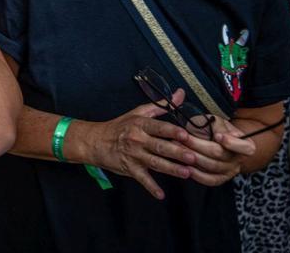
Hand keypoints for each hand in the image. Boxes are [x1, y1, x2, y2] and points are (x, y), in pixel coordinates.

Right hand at [79, 91, 197, 199]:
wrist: (96, 141)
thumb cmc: (120, 126)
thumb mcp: (138, 113)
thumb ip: (161, 106)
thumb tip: (180, 94)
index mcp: (140, 124)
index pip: (158, 127)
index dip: (172, 131)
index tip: (185, 135)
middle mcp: (137, 139)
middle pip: (160, 146)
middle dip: (177, 152)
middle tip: (193, 157)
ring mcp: (133, 155)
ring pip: (155, 163)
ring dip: (171, 169)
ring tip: (187, 173)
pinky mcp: (129, 168)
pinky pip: (142, 179)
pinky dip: (151, 187)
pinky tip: (161, 195)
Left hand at [180, 115, 256, 186]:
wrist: (215, 139)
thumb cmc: (216, 128)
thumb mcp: (219, 121)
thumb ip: (218, 126)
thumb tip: (217, 134)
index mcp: (246, 145)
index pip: (244, 147)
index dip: (231, 143)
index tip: (218, 136)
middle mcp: (239, 160)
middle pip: (219, 154)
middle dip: (198, 145)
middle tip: (183, 137)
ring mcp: (230, 171)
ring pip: (211, 167)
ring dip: (193, 157)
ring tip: (178, 148)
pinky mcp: (220, 179)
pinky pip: (210, 180)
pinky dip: (197, 174)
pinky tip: (186, 167)